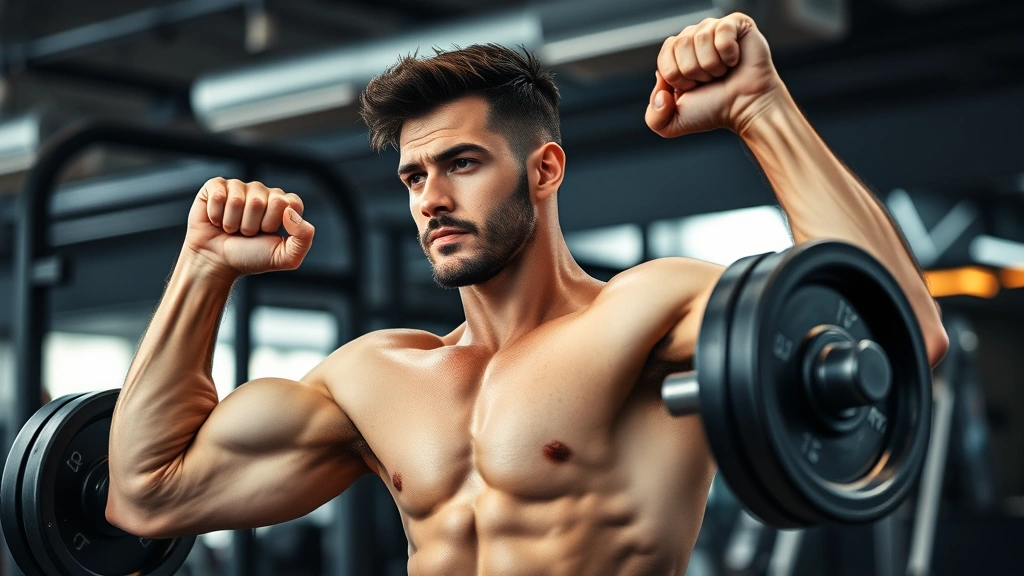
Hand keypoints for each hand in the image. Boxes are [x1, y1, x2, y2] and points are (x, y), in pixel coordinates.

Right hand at [184, 178, 313, 277]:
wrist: (216, 262)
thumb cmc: (251, 257)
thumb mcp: (285, 257)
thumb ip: (303, 238)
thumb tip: (291, 212)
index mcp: (283, 205)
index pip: (290, 202)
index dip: (275, 222)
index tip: (267, 233)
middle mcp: (263, 192)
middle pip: (261, 201)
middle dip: (252, 225)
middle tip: (246, 233)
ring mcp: (240, 187)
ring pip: (238, 200)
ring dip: (232, 223)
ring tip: (231, 229)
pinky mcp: (216, 186)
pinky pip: (219, 195)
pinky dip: (216, 215)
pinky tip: (217, 220)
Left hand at [645, 13, 782, 137]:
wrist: (746, 108)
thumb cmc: (713, 110)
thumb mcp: (673, 124)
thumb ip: (653, 117)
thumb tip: (661, 89)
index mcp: (676, 55)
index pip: (664, 54)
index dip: (677, 77)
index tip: (693, 88)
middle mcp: (693, 37)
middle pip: (680, 44)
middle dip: (695, 72)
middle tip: (710, 80)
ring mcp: (714, 29)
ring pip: (700, 39)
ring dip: (712, 65)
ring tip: (723, 72)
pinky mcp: (736, 24)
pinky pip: (722, 32)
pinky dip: (729, 53)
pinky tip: (735, 60)